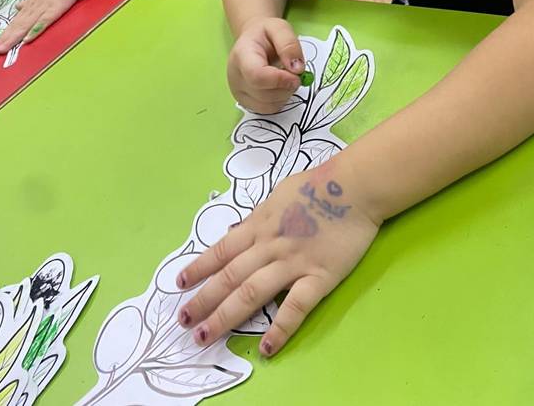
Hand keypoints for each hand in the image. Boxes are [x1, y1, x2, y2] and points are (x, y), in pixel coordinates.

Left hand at [0, 0, 80, 55]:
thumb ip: (28, 2)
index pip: (15, 22)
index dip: (6, 34)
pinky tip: (26, 40)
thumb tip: (18, 7)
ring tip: (3, 49)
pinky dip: (33, 32)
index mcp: (29, 6)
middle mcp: (32, 9)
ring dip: (13, 38)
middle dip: (5, 39)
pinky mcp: (52, 12)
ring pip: (24, 26)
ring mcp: (41, 11)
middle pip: (16, 27)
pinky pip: (42, 23)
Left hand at [176, 164, 380, 356]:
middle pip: (229, 276)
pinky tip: (265, 349)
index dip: (198, 268)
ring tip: (205, 336)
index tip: (179, 284)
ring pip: (251, 293)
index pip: (221, 250)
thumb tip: (236, 230)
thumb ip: (258, 217)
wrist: (355, 186)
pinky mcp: (319, 277)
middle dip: (203, 300)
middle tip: (183, 321)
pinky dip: (279, 329)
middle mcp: (269, 245)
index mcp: (259, 224)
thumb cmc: (318, 185)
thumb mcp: (278, 194)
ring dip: (225, 316)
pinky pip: (295, 307)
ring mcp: (293, 262)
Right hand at [228, 18, 305, 113]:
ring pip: (268, 105)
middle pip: (264, 94)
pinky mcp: (245, 102)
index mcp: (242, 55)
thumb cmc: (265, 34)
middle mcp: (235, 77)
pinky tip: (279, 86)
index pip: (257, 76)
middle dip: (287, 86)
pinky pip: (268, 110)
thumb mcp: (279, 27)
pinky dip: (280, 100)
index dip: (280, 80)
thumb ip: (289, 45)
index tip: (297, 75)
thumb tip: (297, 69)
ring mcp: (238, 92)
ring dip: (285, 94)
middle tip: (294, 72)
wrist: (252, 41)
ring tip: (285, 77)